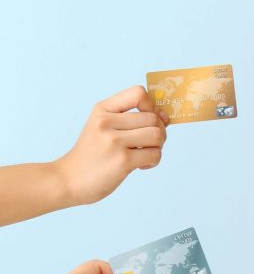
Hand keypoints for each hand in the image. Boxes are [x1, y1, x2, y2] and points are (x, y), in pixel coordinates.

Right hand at [54, 86, 169, 205]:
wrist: (68, 180)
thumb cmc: (92, 154)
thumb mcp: (103, 127)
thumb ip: (132, 119)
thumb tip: (166, 116)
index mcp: (102, 109)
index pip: (139, 93)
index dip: (151, 105)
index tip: (147, 120)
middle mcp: (106, 122)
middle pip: (154, 118)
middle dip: (159, 131)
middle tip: (147, 144)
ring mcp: (114, 141)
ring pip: (157, 135)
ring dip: (158, 146)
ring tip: (144, 154)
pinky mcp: (122, 160)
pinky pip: (155, 154)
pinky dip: (153, 161)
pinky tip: (139, 165)